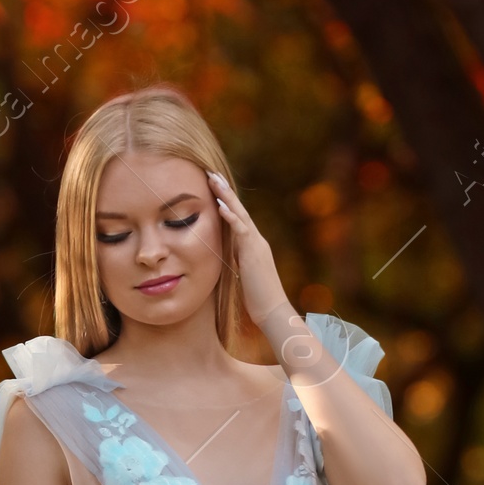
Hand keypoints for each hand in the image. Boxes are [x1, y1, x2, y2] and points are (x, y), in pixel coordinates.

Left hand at [207, 170, 288, 325]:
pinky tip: (220, 205)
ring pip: (240, 214)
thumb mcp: (243, 275)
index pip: (238, 218)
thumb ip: (236, 261)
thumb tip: (225, 256)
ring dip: (226, 196)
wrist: (273, 311)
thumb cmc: (258, 299)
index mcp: (252, 245)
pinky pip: (241, 230)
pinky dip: (231, 216)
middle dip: (225, 191)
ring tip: (213, 180)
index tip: (213, 187)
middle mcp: (256, 240)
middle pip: (239, 209)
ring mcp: (256, 244)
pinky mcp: (253, 253)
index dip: (226, 201)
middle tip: (211, 173)